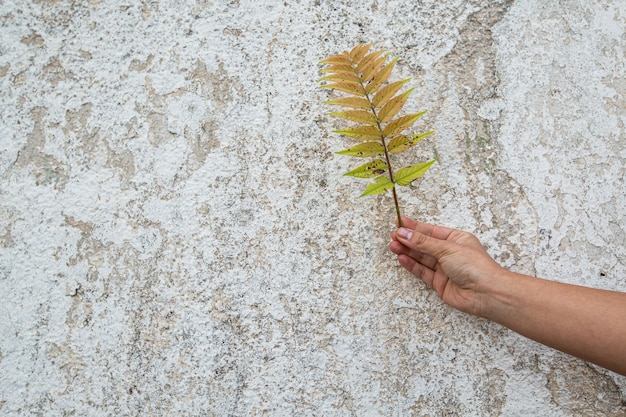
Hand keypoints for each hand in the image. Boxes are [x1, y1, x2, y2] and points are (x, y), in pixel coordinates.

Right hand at [389, 217, 504, 316]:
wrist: (486, 293)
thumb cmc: (476, 267)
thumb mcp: (446, 248)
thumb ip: (423, 242)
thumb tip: (405, 233)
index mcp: (456, 239)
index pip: (431, 231)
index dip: (415, 227)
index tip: (400, 222)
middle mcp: (450, 253)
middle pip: (424, 244)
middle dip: (408, 240)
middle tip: (394, 236)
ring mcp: (445, 269)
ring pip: (421, 258)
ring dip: (407, 251)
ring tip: (393, 246)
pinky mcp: (440, 283)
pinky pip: (422, 272)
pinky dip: (411, 265)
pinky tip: (402, 258)